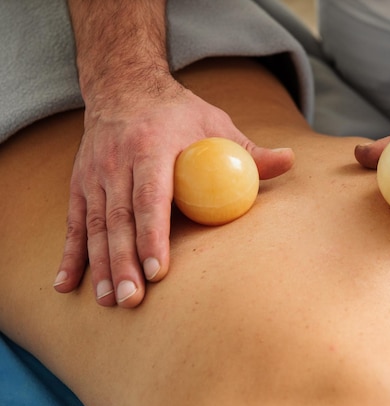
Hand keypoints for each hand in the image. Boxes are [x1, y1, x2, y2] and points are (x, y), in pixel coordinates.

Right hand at [54, 75, 294, 306]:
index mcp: (151, 146)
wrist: (124, 88)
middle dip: (123, 262)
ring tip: (110, 301)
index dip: (152, 234)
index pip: (150, 196)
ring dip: (100, 266)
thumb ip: (250, 150)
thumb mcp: (216, 122)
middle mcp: (116, 161)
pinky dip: (70, 256)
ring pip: (95, 226)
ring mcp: (94, 174)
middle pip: (119, 219)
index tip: (158, 271)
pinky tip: (67, 286)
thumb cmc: (179, 112)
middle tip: (132, 300)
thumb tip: (291, 160)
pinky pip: (74, 224)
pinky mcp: (80, 185)